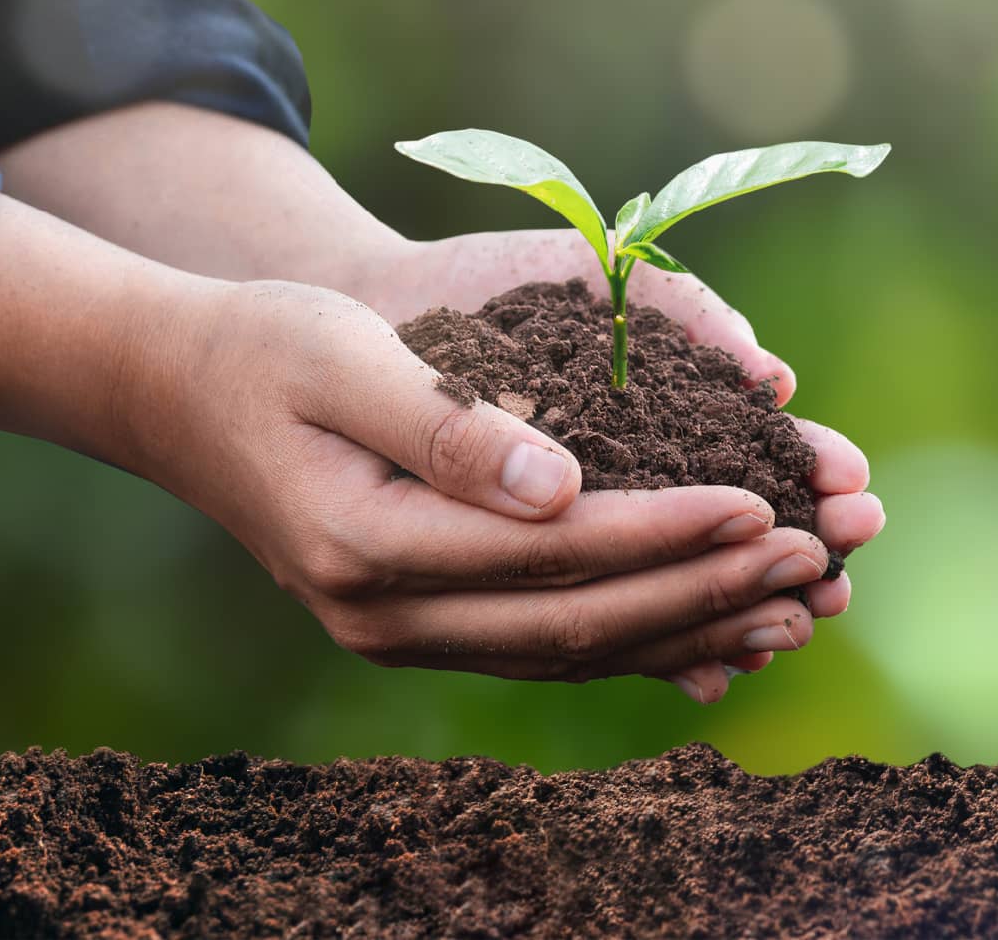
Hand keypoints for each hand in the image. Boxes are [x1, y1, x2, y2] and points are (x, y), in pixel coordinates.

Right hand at [0, 105, 884, 700]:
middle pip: (578, 619)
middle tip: (816, 552)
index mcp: (366, 543)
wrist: (181, 391)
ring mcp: (405, 633)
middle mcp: (385, 613)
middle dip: (707, 586)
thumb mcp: (342, 357)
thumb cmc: (268, 346)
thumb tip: (560, 487)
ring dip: (694, 627)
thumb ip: (447, 426)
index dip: (665, 531)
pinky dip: (646, 643)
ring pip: (576, 650)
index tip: (762, 502)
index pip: (550, 552)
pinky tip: (729, 637)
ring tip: (803, 603)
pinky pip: (556, 649)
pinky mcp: (432, 624)